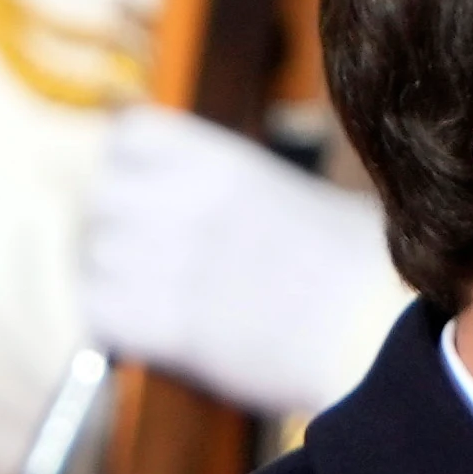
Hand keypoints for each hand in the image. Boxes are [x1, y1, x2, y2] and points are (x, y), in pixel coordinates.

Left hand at [79, 106, 406, 421]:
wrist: (380, 336)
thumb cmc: (368, 274)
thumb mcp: (306, 201)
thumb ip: (240, 198)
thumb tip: (209, 216)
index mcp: (223, 161)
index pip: (129, 135)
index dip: (128, 169)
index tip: (143, 197)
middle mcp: (187, 201)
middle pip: (100, 199)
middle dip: (113, 230)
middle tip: (141, 263)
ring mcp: (172, 260)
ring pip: (93, 260)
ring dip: (112, 283)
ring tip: (150, 305)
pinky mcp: (166, 323)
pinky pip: (98, 313)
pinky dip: (112, 328)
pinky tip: (146, 338)